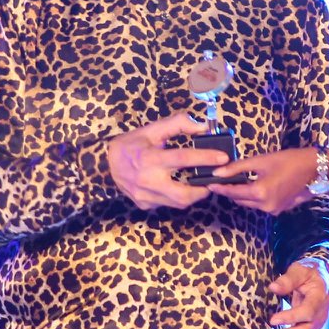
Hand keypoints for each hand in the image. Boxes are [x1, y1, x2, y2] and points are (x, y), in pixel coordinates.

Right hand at [107, 112, 226, 209]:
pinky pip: (168, 204)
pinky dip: (177, 196)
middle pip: (183, 194)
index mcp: (149, 158)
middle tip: (212, 179)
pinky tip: (179, 186)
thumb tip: (203, 127)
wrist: (105, 163)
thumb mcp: (152, 129)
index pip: (182, 159)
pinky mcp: (145, 205)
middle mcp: (147, 181)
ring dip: (193, 194)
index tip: (223, 157)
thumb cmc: (131, 144)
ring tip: (200, 183)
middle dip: (203, 189)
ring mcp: (145, 196)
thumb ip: (178, 124)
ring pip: (178, 203)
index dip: (205, 158)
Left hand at [208, 147, 316, 214]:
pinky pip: (260, 205)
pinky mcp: (279, 210)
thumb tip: (218, 172)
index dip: (219, 187)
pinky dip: (255, 197)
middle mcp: (265, 206)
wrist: (313, 168)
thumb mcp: (260, 160)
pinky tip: (255, 185)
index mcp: (260, 193)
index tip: (208, 183)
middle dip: (230, 190)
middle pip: (239, 200)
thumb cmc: (288, 160)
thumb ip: (237, 167)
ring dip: (242, 194)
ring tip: (238, 181)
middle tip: (222, 180)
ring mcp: (273, 210)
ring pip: (249, 204)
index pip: (232, 192)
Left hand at [261, 260, 328, 328]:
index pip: (306, 313)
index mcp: (319, 300)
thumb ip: (288, 279)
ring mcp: (314, 328)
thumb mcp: (300, 270)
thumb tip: (273, 287)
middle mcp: (319, 318)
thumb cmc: (310, 274)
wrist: (324, 282)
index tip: (272, 320)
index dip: (290, 318)